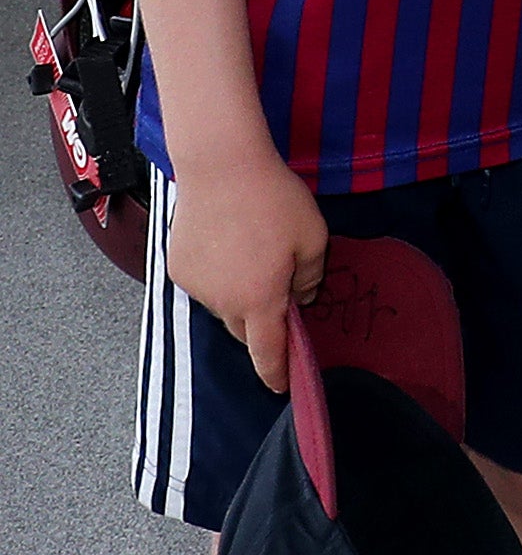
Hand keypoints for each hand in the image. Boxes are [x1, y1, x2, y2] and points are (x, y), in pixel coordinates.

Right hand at [164, 143, 327, 389]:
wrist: (221, 167)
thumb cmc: (274, 201)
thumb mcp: (312, 238)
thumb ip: (309, 277)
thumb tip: (301, 299)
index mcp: (259, 299)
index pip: (268, 350)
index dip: (276, 371)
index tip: (281, 387)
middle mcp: (221, 301)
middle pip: (245, 328)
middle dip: (263, 325)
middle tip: (282, 298)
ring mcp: (194, 285)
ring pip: (223, 306)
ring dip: (241, 296)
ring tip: (256, 257)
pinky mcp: (176, 267)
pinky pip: (205, 284)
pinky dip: (220, 277)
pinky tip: (231, 245)